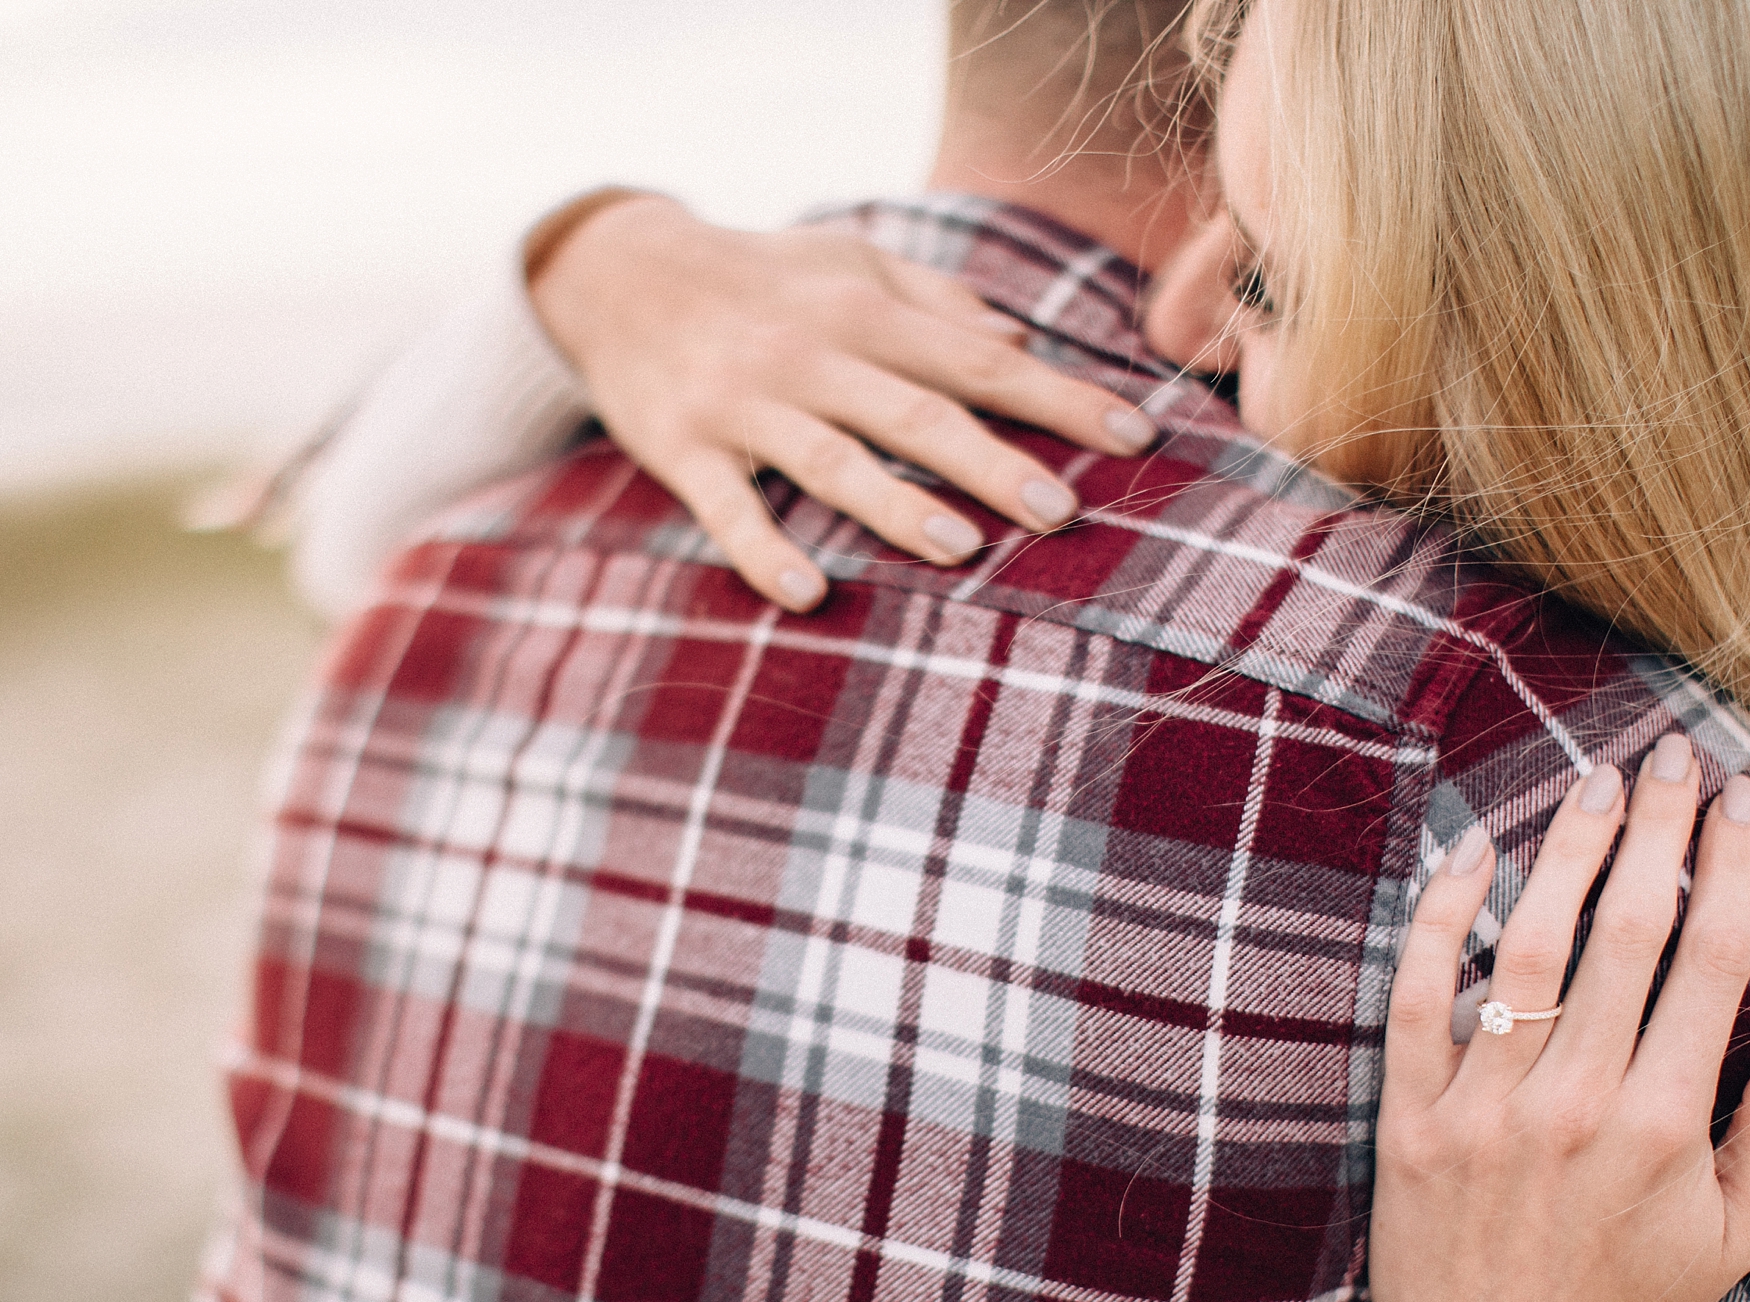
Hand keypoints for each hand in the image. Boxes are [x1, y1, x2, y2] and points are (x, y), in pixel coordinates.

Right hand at [528, 195, 1159, 611]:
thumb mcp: (848, 261)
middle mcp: (811, 355)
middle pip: (917, 412)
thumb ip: (935, 299)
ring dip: (895, 502)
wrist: (614, 270)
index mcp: (864, 311)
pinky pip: (728, 507)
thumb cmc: (758, 275)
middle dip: (993, 460)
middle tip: (1063, 511)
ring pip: (831, 458)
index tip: (1136, 436)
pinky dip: (763, 550)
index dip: (1059, 398)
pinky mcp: (684, 448)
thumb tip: (1018, 337)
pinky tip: (809, 593)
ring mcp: (745, 404)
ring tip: (961, 546)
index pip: (980, 358)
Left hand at [1371, 735, 1749, 1301]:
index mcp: (1661, 1125)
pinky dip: (1440, 916)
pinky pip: (1417, 994)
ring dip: (1567, 850)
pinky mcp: (1407, 1117)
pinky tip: (1469, 851)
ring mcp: (1481, 1107)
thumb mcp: (1730, 1235)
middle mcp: (1572, 1104)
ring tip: (1596, 783)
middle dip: (1659, 830)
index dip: (1731, 867)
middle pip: (1626, 932)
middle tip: (1673, 758)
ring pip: (1526, 944)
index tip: (1743, 801)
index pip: (1708, 961)